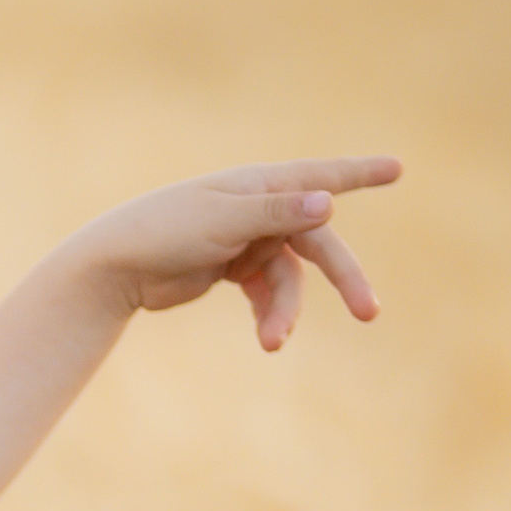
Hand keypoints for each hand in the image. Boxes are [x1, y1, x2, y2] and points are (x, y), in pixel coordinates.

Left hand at [66, 157, 401, 349]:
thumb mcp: (221, 223)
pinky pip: (265, 292)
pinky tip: (268, 338)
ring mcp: (245, 239)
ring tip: (272, 342)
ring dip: (285, 310)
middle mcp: (257, 208)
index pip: (320, 176)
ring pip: (289, 277)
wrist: (113, 267)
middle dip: (342, 277)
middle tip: (369, 312)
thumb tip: (326, 203)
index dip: (360, 173)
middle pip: (317, 242)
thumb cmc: (163, 233)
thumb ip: (274, 213)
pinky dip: (268, 314)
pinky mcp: (231, 268)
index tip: (398, 168)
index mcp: (258, 185)